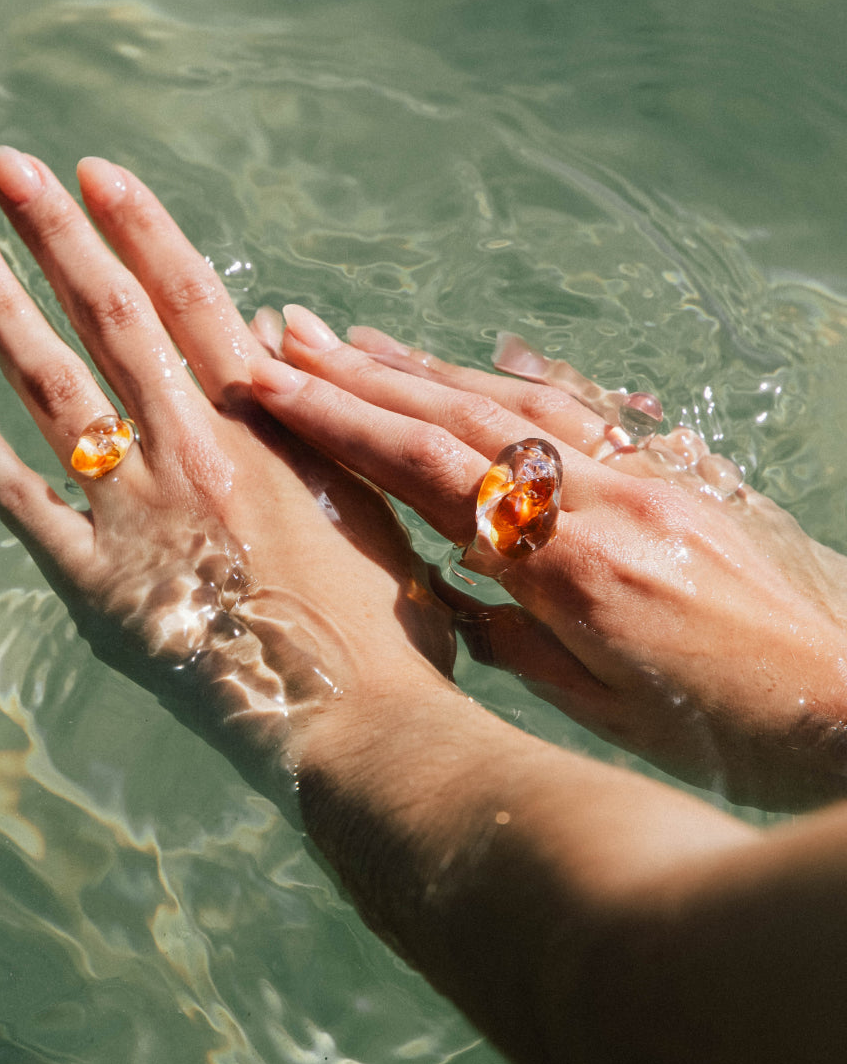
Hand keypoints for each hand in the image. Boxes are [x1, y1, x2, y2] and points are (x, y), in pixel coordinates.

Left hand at [0, 150, 453, 793]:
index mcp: (266, 429)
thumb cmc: (385, 624)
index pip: (191, 300)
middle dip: (57, 237)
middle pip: (112, 320)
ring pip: (57, 389)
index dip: (139, 229)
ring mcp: (138, 516)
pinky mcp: (97, 586)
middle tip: (7, 168)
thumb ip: (319, 413)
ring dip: (1, 309)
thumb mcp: (371, 501)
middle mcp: (193, 453)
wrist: (358, 726)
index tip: (94, 173)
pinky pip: (19, 498)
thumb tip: (275, 331)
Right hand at [250, 310, 846, 807]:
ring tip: (354, 342)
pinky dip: (520, 377)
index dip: (341, 423)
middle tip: (288, 336)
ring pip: (515, 399)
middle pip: (461, 416)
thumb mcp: (592, 702)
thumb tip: (445, 574)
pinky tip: (484, 358)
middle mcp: (604, 498)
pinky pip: (586, 408)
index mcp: (569, 567)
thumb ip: (510, 629)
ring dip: (427, 366)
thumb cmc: (718, 727)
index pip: (429, 471)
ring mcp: (647, 473)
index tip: (274, 385)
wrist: (841, 703)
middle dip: (362, 375)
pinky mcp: (680, 469)